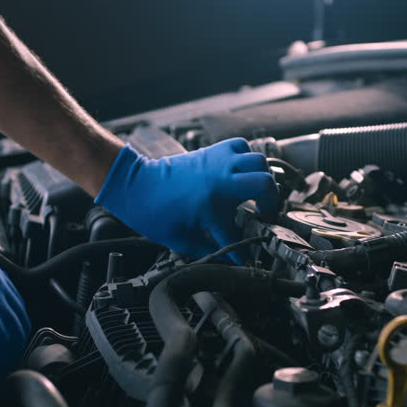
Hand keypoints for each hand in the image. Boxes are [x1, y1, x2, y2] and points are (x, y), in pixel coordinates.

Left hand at [95, 138, 279, 262]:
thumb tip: (227, 259)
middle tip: (263, 212)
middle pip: (265, 184)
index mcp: (210, 206)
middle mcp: (219, 180)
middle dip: (271, 201)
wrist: (135, 185)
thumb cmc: (153, 213)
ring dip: (262, 177)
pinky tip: (241, 173)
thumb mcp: (181, 240)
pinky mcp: (213, 151)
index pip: (239, 233)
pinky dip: (247, 158)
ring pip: (259, 161)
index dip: (245, 252)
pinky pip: (242, 147)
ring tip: (255, 192)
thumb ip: (207, 250)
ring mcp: (218, 162)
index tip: (248, 258)